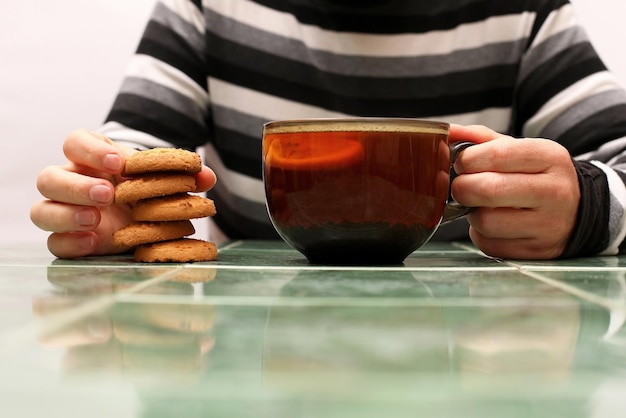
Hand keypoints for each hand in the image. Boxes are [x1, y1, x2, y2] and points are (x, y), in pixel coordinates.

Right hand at [30, 129, 216, 258]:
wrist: (139, 218)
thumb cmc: (145, 189)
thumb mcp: (161, 179)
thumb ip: (182, 175)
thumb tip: (206, 176)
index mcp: (91, 160)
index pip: (74, 142)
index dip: (90, 149)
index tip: (118, 162)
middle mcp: (70, 183)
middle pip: (48, 177)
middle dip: (76, 185)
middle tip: (108, 194)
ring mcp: (65, 213)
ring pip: (41, 210)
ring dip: (66, 213)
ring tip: (97, 218)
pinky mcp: (69, 240)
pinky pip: (53, 242)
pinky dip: (70, 242)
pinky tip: (93, 241)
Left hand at [449, 124, 579, 258]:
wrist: (574, 212)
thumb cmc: (537, 177)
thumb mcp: (519, 150)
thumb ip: (481, 139)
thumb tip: (449, 132)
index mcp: (550, 158)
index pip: (497, 154)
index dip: (468, 159)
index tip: (462, 163)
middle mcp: (554, 192)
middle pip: (488, 190)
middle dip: (462, 187)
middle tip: (462, 186)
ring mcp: (547, 225)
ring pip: (485, 222)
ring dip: (472, 214)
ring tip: (482, 206)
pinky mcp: (535, 251)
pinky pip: (488, 245)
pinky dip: (481, 234)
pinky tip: (494, 224)